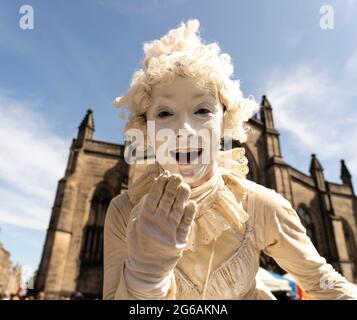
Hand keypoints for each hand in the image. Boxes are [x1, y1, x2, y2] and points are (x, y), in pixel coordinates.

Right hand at [125, 171, 196, 286]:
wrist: (147, 268)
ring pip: (177, 210)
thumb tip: (153, 189)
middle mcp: (157, 224)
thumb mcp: (134, 224)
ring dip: (182, 196)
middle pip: (167, 201)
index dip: (160, 184)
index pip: (153, 197)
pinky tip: (191, 203)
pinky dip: (189, 213)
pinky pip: (186, 224)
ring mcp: (169, 232)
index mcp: (144, 219)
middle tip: (178, 176)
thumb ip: (142, 207)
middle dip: (172, 186)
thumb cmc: (139, 241)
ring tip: (185, 185)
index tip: (166, 174)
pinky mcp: (179, 240)